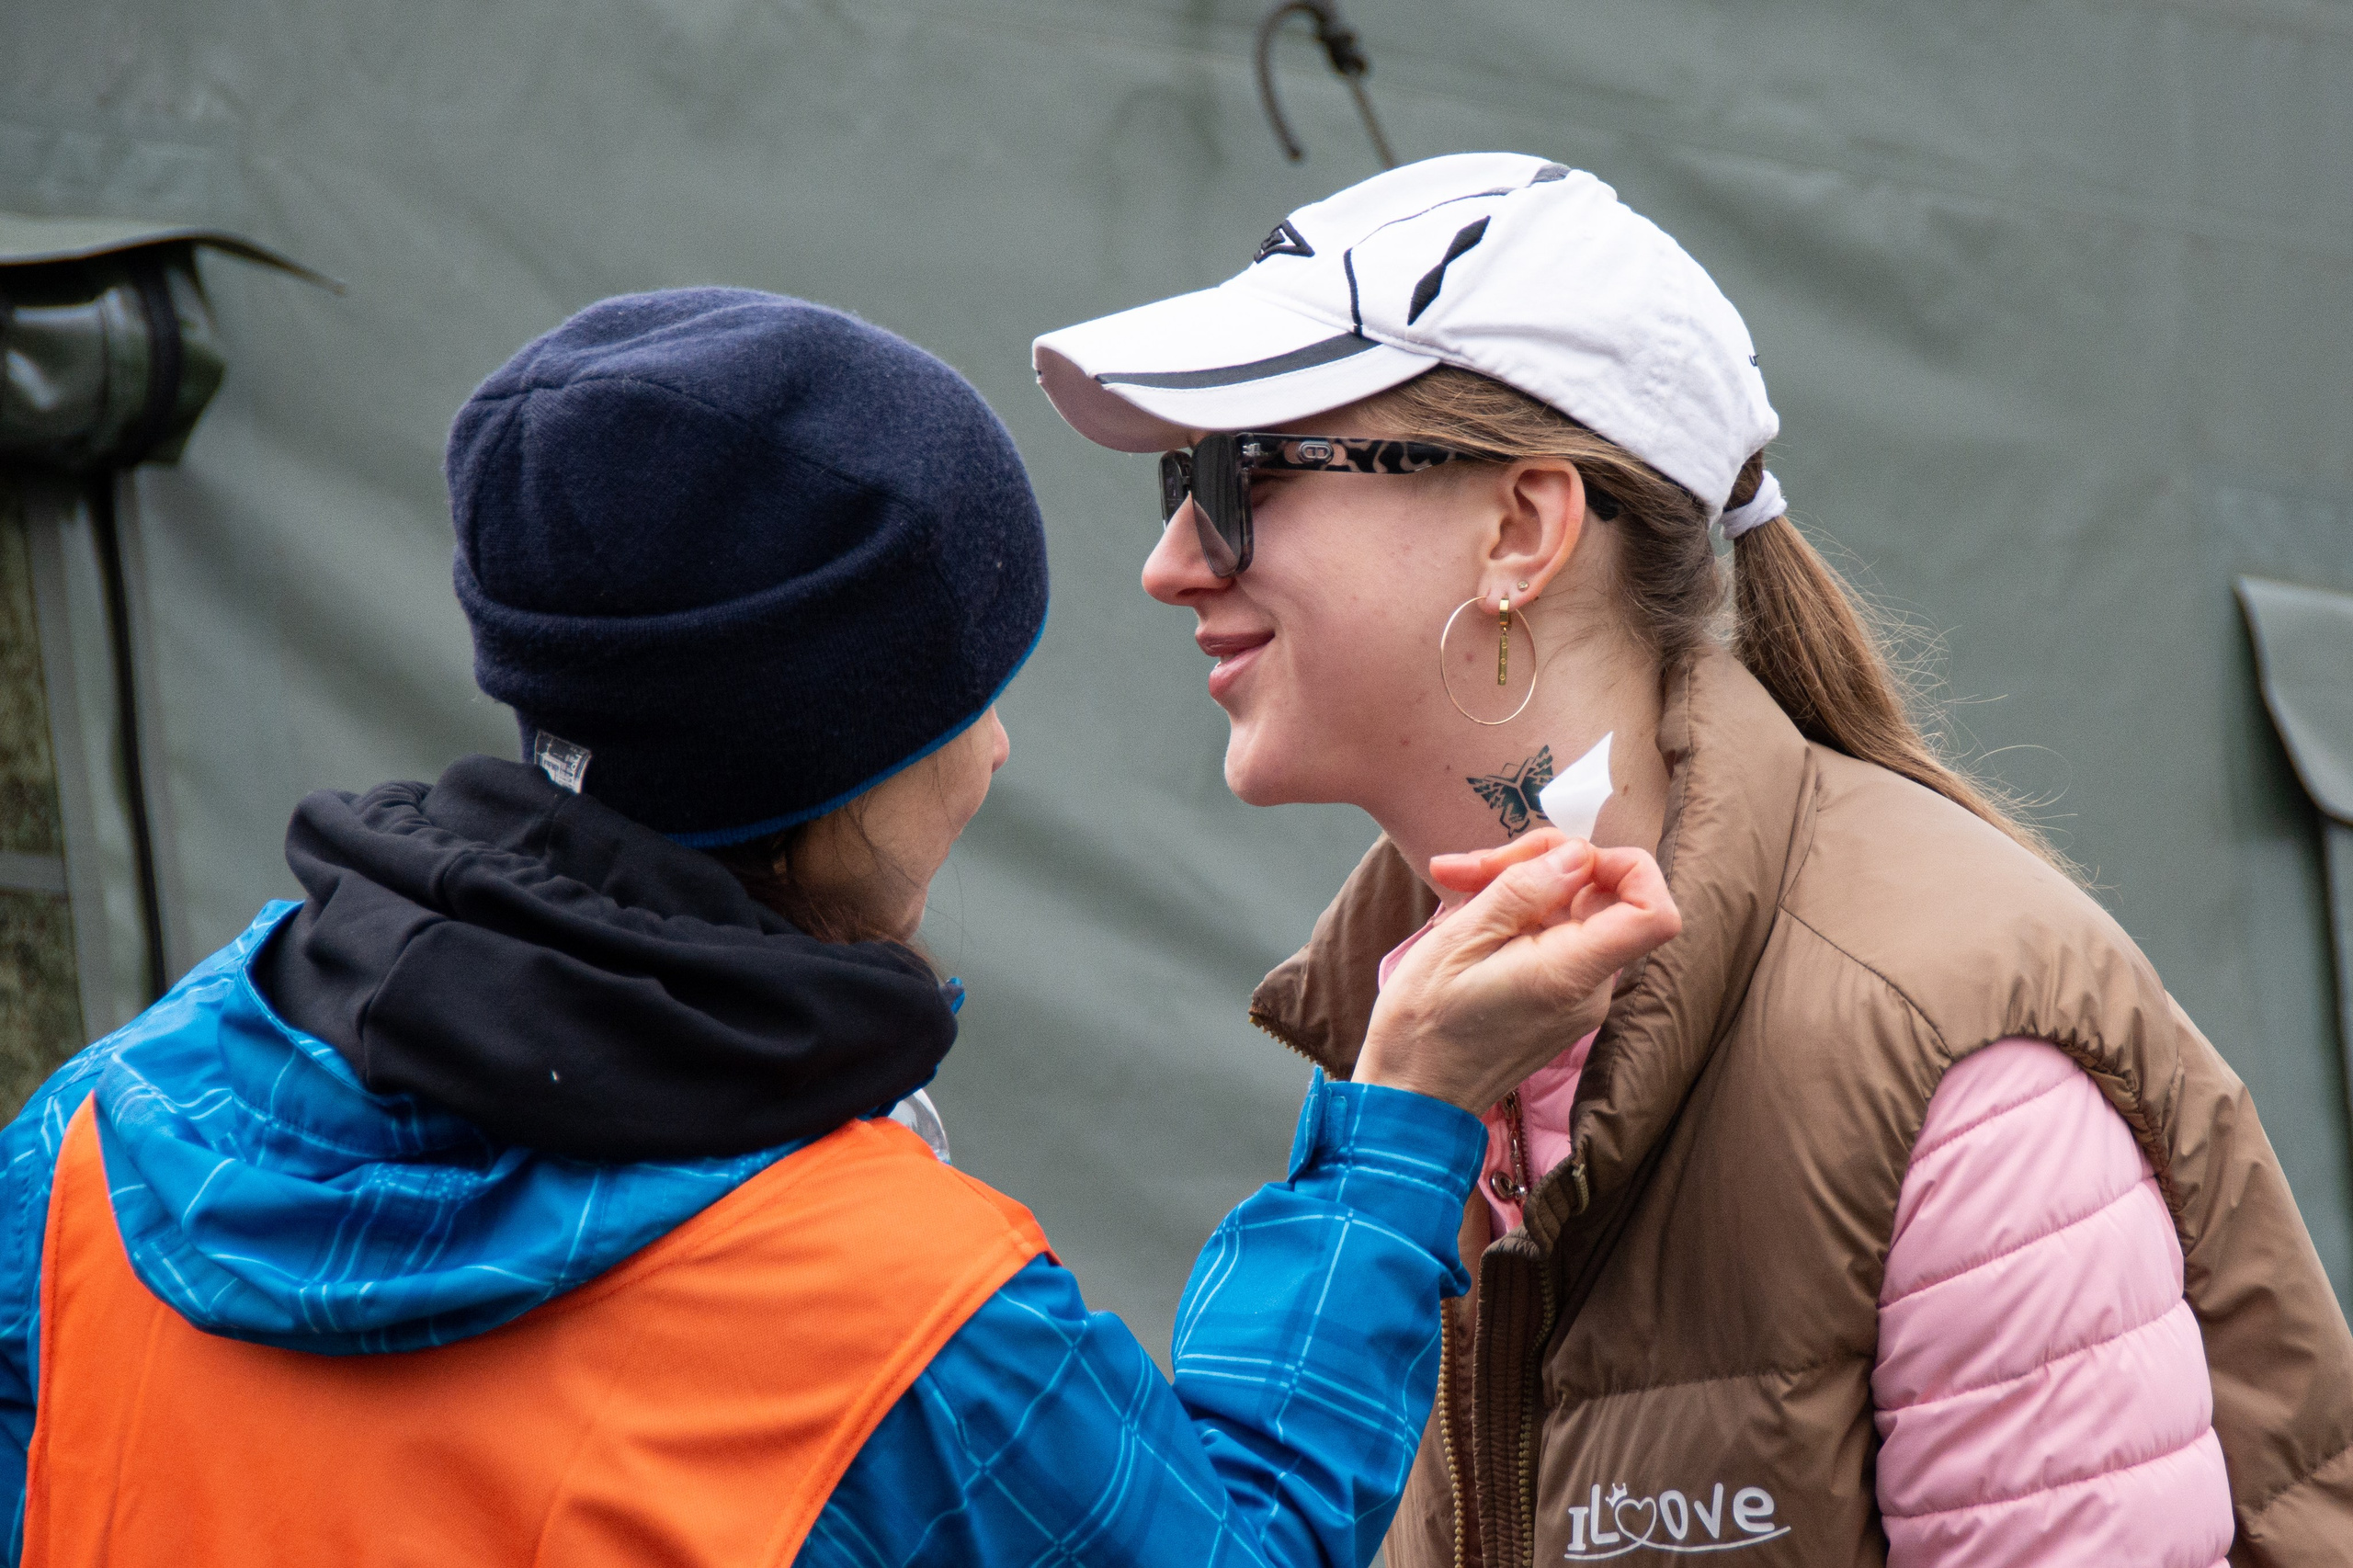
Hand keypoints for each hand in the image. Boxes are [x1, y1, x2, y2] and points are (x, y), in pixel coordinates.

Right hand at [1353, 831, 1680, 1113]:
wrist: (1413, 1097)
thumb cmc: (1423, 1028)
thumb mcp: (1458, 942)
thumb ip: (1522, 891)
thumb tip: (1576, 855)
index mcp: (1570, 975)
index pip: (1654, 912)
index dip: (1625, 867)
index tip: (1563, 857)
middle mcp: (1591, 989)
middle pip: (1606, 898)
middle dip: (1545, 864)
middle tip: (1473, 866)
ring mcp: (1579, 998)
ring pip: (1578, 911)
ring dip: (1523, 885)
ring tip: (1459, 883)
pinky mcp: (1561, 1000)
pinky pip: (1559, 937)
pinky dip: (1520, 914)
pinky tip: (1471, 910)